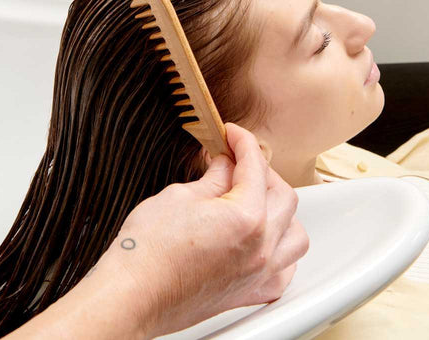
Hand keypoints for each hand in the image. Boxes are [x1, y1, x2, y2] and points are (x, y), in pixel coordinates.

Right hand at [101, 122, 308, 337]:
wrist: (133, 295)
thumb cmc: (149, 250)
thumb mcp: (181, 196)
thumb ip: (215, 178)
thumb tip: (226, 164)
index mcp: (247, 217)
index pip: (255, 166)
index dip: (242, 142)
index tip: (232, 134)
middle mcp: (262, 247)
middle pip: (283, 195)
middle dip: (262, 170)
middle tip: (238, 161)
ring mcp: (259, 273)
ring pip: (295, 234)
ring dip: (281, 210)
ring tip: (258, 200)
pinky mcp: (250, 293)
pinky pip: (285, 269)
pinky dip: (281, 249)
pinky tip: (264, 240)